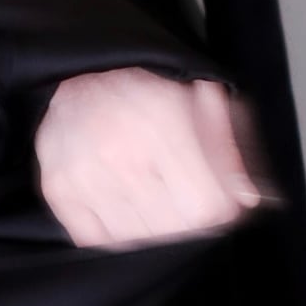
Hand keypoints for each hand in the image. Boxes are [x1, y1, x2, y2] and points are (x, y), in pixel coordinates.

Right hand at [34, 69, 274, 249]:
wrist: (77, 65)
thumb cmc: (143, 80)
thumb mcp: (199, 93)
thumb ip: (227, 143)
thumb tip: (245, 197)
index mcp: (163, 128)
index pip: (205, 208)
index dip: (220, 210)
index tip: (217, 200)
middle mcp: (120, 157)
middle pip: (174, 229)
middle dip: (188, 218)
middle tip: (184, 198)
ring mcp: (85, 178)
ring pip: (137, 240)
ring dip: (152, 228)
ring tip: (151, 197)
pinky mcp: (59, 190)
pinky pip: (99, 240)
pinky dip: (116, 232)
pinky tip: (123, 206)